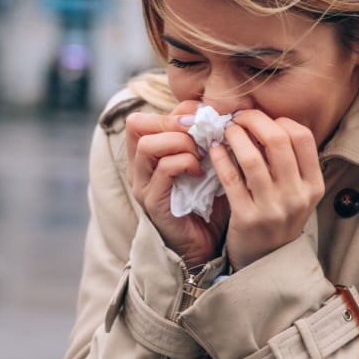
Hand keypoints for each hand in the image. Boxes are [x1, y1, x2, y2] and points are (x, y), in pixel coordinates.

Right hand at [125, 100, 228, 265]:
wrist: (204, 247)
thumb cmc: (206, 204)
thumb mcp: (206, 166)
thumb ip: (205, 141)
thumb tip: (221, 115)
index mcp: (147, 156)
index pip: (147, 116)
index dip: (177, 111)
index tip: (205, 119)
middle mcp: (138, 168)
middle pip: (137, 124)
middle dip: (174, 122)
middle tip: (201, 133)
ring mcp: (142, 185)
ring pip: (148, 145)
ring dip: (180, 142)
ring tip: (201, 154)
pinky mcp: (153, 202)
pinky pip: (164, 169)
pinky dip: (186, 163)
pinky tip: (201, 173)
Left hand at [208, 110, 324, 269]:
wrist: (266, 262)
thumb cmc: (278, 218)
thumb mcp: (297, 193)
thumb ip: (289, 162)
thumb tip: (265, 121)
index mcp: (313, 186)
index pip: (303, 137)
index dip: (280, 120)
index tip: (262, 120)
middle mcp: (297, 196)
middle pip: (278, 140)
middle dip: (254, 120)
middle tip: (239, 117)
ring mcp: (273, 209)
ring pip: (252, 158)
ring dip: (235, 136)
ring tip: (226, 130)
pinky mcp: (247, 218)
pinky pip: (231, 179)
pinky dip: (220, 158)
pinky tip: (214, 149)